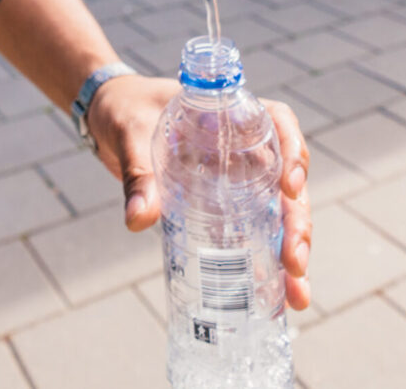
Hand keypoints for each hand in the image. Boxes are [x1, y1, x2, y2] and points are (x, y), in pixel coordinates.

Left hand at [87, 74, 311, 310]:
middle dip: (297, 222)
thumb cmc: (125, 110)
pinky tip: (276, 295)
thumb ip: (137, 173)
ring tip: (295, 293)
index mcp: (229, 114)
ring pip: (277, 211)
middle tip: (295, 262)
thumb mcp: (129, 134)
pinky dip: (266, 260)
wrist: (108, 117)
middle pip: (286, 179)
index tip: (290, 187)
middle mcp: (243, 145)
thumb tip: (138, 219)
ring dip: (290, 250)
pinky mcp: (222, 203)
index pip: (278, 122)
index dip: (294, 152)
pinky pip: (253, 228)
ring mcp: (237, 177)